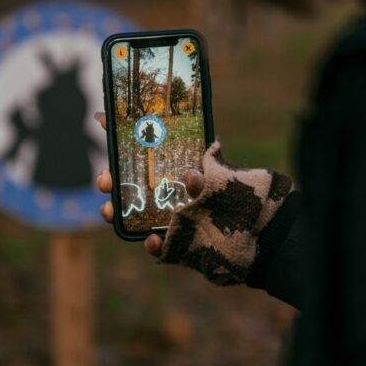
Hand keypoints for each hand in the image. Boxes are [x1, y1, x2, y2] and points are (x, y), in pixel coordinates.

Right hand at [95, 112, 292, 285]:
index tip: (102, 118)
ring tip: (109, 209)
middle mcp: (167, 189)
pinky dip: (154, 246)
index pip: (145, 146)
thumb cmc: (242, 196)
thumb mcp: (226, 176)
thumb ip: (208, 172)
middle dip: (110, 178)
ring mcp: (167, 217)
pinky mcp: (176, 244)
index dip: (122, 132)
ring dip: (116, 210)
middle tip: (104, 179)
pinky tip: (152, 241)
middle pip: (128, 180)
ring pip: (133, 213)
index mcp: (176, 166)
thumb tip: (190, 176)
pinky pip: (159, 247)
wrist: (263, 234)